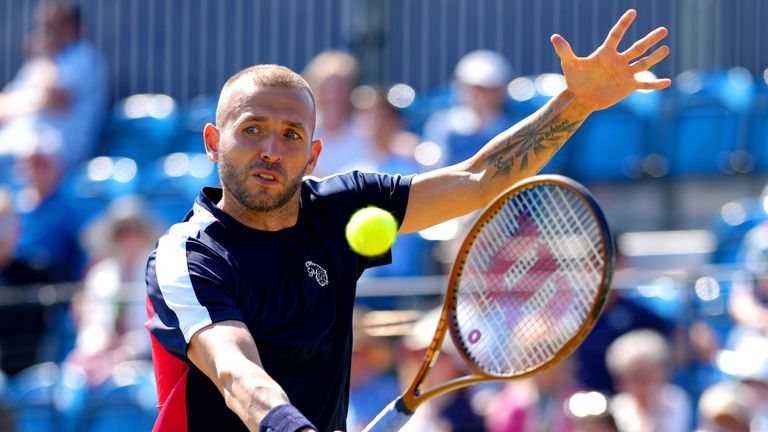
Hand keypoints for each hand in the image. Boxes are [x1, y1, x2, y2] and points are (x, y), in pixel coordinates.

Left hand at [551, 9, 670, 112]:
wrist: (580, 98)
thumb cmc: (575, 80)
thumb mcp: (570, 64)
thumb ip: (564, 50)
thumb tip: (553, 36)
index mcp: (606, 53)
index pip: (616, 35)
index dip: (623, 24)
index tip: (632, 12)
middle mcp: (618, 61)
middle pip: (637, 47)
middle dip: (650, 39)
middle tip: (664, 30)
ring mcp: (625, 73)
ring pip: (643, 63)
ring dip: (655, 57)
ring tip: (666, 48)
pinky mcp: (628, 86)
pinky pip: (644, 85)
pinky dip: (655, 84)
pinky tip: (667, 82)